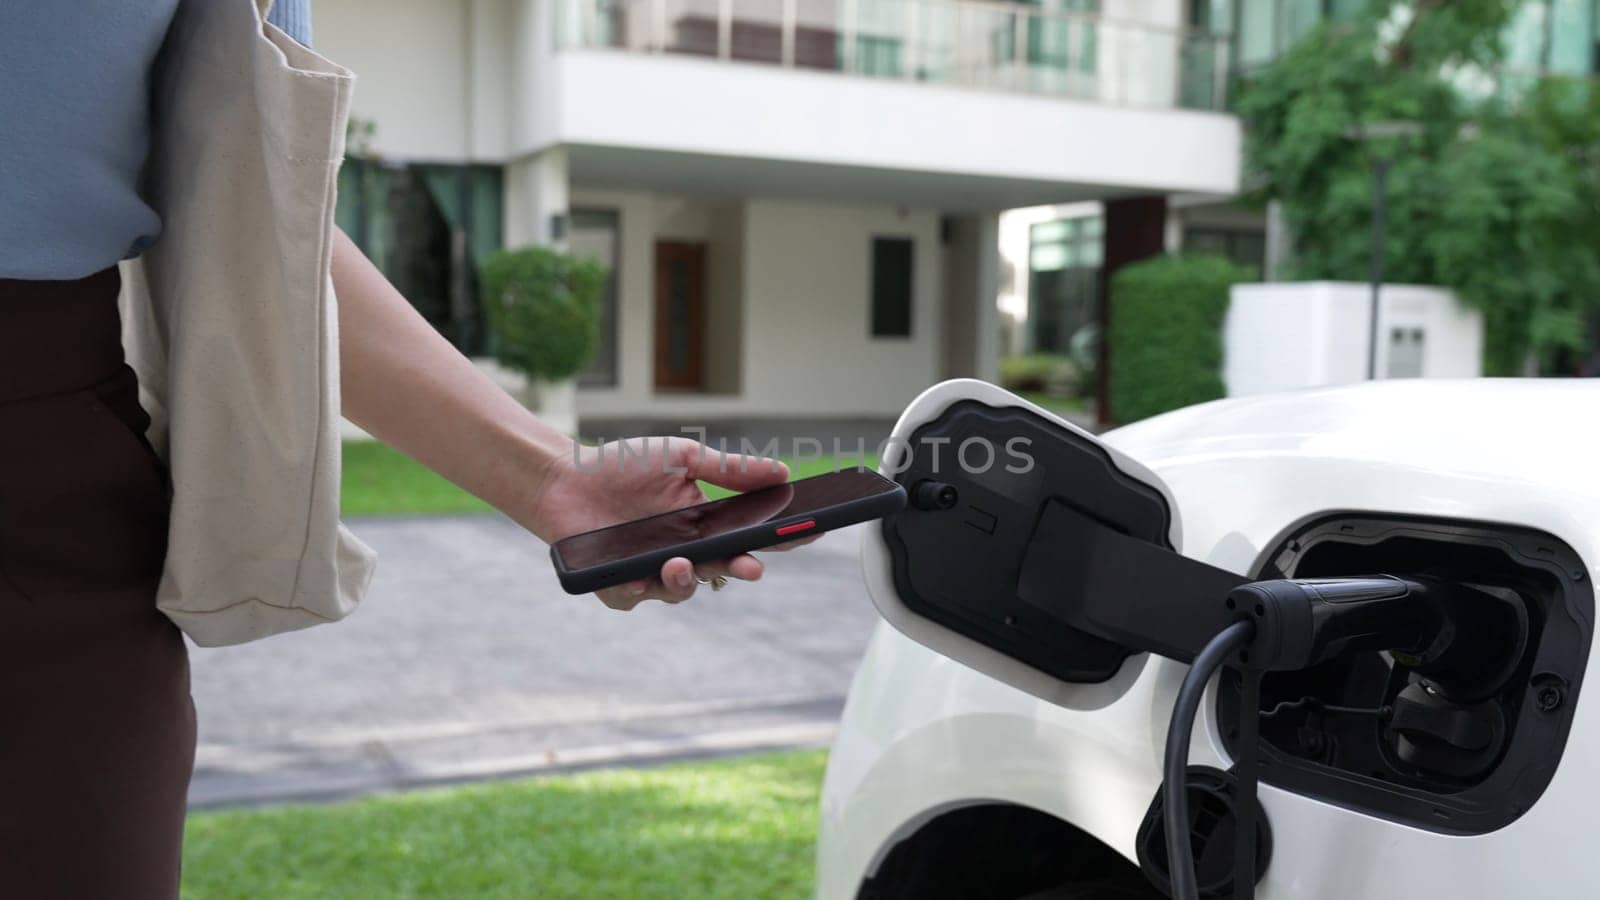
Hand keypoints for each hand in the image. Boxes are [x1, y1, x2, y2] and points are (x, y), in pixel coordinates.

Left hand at [528, 437, 811, 609]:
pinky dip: (636, 589)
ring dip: (684, 581)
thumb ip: (731, 469)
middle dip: (739, 570)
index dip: (781, 537)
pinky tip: (637, 577)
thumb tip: (783, 472)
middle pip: (721, 570)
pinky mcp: (616, 585)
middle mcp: (684, 552)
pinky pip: (632, 597)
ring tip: (678, 563)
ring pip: (679, 591)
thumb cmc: (623, 465)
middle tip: (752, 567)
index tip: (808, 531)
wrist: (564, 475)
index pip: (751, 536)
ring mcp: (651, 572)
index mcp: (705, 525)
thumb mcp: (683, 458)